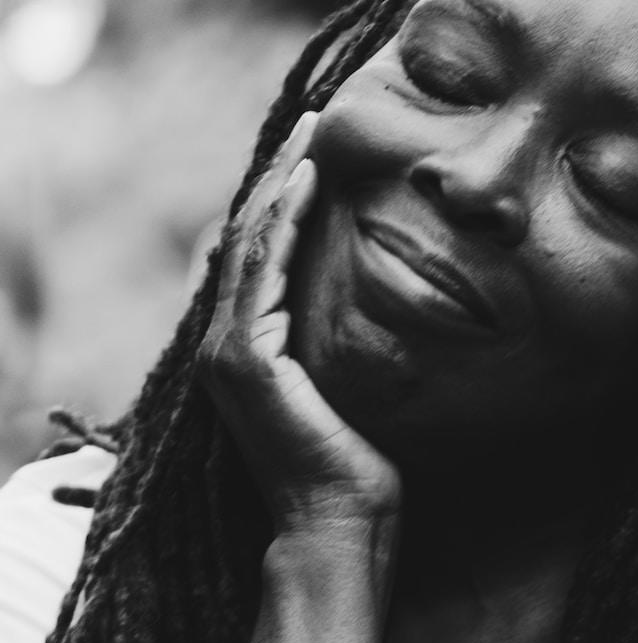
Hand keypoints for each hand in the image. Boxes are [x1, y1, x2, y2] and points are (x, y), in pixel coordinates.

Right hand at [200, 111, 401, 535]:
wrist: (345, 524)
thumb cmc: (366, 467)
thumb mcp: (363, 385)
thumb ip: (357, 342)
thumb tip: (405, 299)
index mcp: (251, 348)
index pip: (266, 252)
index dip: (289, 196)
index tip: (321, 148)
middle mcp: (228, 345)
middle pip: (253, 234)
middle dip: (283, 172)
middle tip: (316, 119)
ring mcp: (230, 352)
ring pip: (254, 241)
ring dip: (282, 180)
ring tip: (312, 132)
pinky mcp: (248, 360)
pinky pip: (264, 271)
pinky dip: (284, 222)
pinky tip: (308, 181)